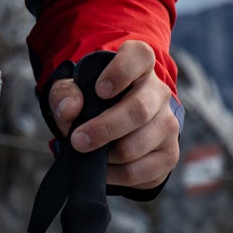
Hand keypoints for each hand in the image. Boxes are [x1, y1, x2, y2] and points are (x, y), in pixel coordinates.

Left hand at [47, 41, 180, 191]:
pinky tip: (105, 169)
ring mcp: (168, 124)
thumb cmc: (95, 103)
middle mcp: (159, 93)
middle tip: (79, 140)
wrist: (116, 128)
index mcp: (139, 66)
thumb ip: (64, 93)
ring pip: (138, 144)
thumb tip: (70, 109)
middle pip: (138, 110)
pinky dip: (117, 175)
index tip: (101, 90)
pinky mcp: (168, 154)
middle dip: (105, 129)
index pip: (139, 57)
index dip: (121, 71)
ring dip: (108, 155)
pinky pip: (142, 170)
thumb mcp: (73, 91)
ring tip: (90, 155)